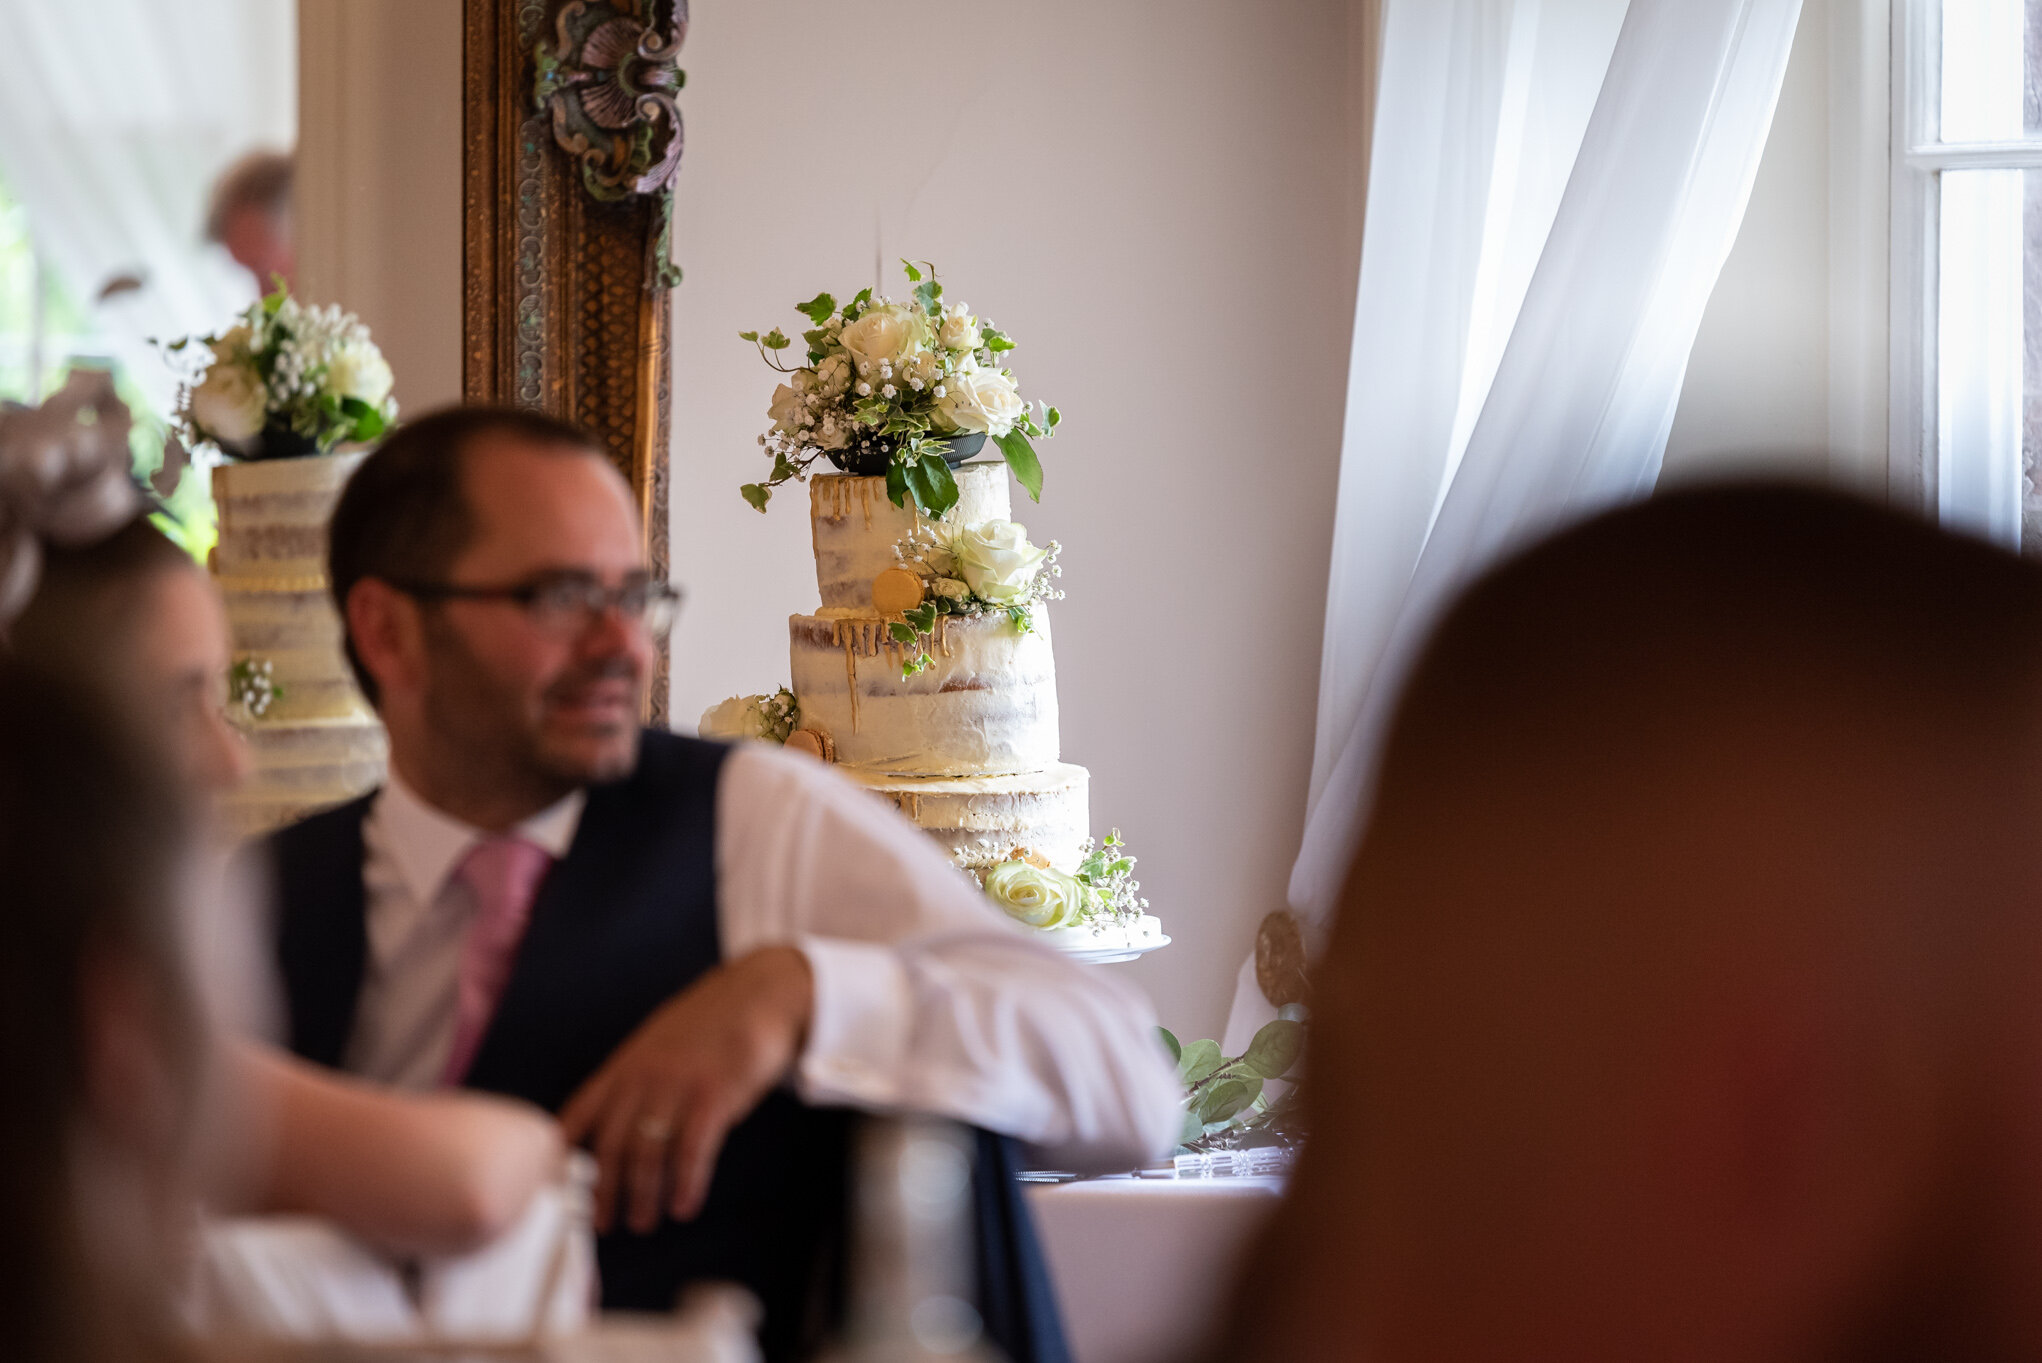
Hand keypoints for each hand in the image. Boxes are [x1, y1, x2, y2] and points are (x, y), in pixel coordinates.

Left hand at [560, 945, 813, 1233]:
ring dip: (643, 1195)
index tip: (557, 1188)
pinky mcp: (714, 1095)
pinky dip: (686, 1183)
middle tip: (606, 1224)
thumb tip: (616, 1119)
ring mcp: (678, 1085)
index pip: (580, 1113)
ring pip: (647, 1153)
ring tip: (645, 1222)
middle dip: (605, 1191)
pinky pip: (692, 1150)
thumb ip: (636, 1076)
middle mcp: (645, 1076)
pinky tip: (685, 1205)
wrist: (762, 991)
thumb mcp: (660, 1040)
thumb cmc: (714, 1022)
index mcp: (626, 1064)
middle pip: (610, 1144)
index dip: (564, 1154)